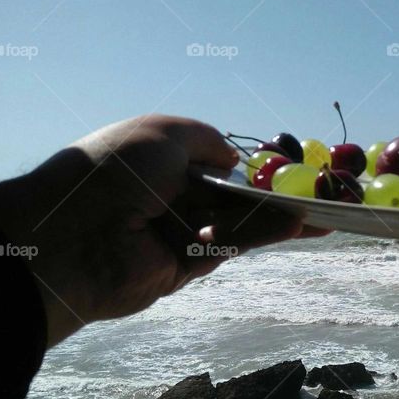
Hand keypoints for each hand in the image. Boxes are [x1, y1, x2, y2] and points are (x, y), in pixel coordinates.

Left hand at [0, 114, 324, 345]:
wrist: (75, 234)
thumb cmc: (115, 170)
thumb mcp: (164, 133)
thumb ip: (206, 140)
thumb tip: (233, 160)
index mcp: (161, 161)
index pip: (216, 164)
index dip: (252, 166)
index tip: (289, 168)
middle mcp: (172, 197)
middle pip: (234, 196)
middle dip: (276, 195)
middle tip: (321, 195)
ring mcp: (180, 232)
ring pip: (240, 222)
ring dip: (280, 216)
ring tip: (324, 212)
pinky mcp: (187, 265)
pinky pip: (231, 245)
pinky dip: (264, 234)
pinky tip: (297, 223)